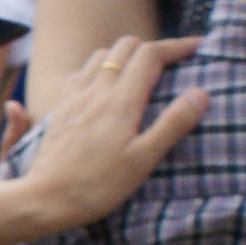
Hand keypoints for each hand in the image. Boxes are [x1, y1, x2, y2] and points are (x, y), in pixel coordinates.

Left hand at [13, 36, 208, 232]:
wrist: (45, 198)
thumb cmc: (99, 184)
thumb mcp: (145, 158)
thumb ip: (174, 124)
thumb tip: (201, 92)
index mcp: (120, 101)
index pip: (150, 54)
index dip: (177, 46)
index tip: (200, 48)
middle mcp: (95, 91)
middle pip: (125, 47)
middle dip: (153, 47)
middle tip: (175, 62)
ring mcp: (73, 97)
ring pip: (100, 57)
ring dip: (125, 56)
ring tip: (144, 73)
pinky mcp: (60, 109)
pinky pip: (80, 74)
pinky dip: (99, 69)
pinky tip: (106, 88)